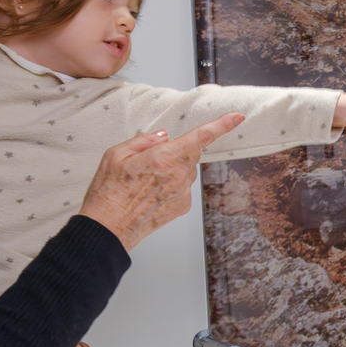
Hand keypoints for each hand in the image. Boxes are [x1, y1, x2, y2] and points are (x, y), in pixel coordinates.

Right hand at [77, 112, 243, 251]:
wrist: (109, 229)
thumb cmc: (109, 193)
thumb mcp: (116, 154)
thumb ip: (144, 140)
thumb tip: (163, 136)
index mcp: (165, 158)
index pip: (201, 137)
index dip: (222, 125)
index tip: (236, 117)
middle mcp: (179, 176)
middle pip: (189, 153)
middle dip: (174, 151)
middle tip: (147, 162)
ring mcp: (183, 193)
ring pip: (185, 170)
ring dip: (171, 169)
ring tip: (144, 182)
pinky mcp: (183, 206)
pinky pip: (182, 186)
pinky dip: (170, 185)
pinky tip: (150, 194)